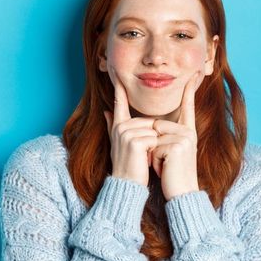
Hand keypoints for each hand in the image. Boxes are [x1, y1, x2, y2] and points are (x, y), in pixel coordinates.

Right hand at [104, 66, 157, 186]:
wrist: (127, 184)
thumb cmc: (127, 165)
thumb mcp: (118, 144)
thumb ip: (113, 125)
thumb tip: (106, 111)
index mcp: (118, 126)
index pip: (119, 103)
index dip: (119, 90)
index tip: (118, 75)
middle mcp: (120, 127)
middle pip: (149, 121)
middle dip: (152, 137)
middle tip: (143, 154)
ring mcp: (126, 133)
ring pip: (153, 130)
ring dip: (154, 144)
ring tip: (144, 157)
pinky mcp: (135, 141)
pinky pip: (154, 138)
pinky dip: (154, 150)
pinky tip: (145, 159)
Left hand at [151, 70, 203, 198]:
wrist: (181, 194)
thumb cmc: (170, 174)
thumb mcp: (161, 152)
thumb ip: (151, 135)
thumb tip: (113, 113)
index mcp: (187, 132)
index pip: (187, 107)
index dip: (189, 91)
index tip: (193, 75)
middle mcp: (188, 132)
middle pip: (156, 125)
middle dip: (152, 146)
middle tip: (164, 163)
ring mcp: (185, 138)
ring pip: (154, 137)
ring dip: (152, 155)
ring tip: (165, 167)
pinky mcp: (179, 147)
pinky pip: (155, 147)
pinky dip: (154, 162)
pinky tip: (165, 170)